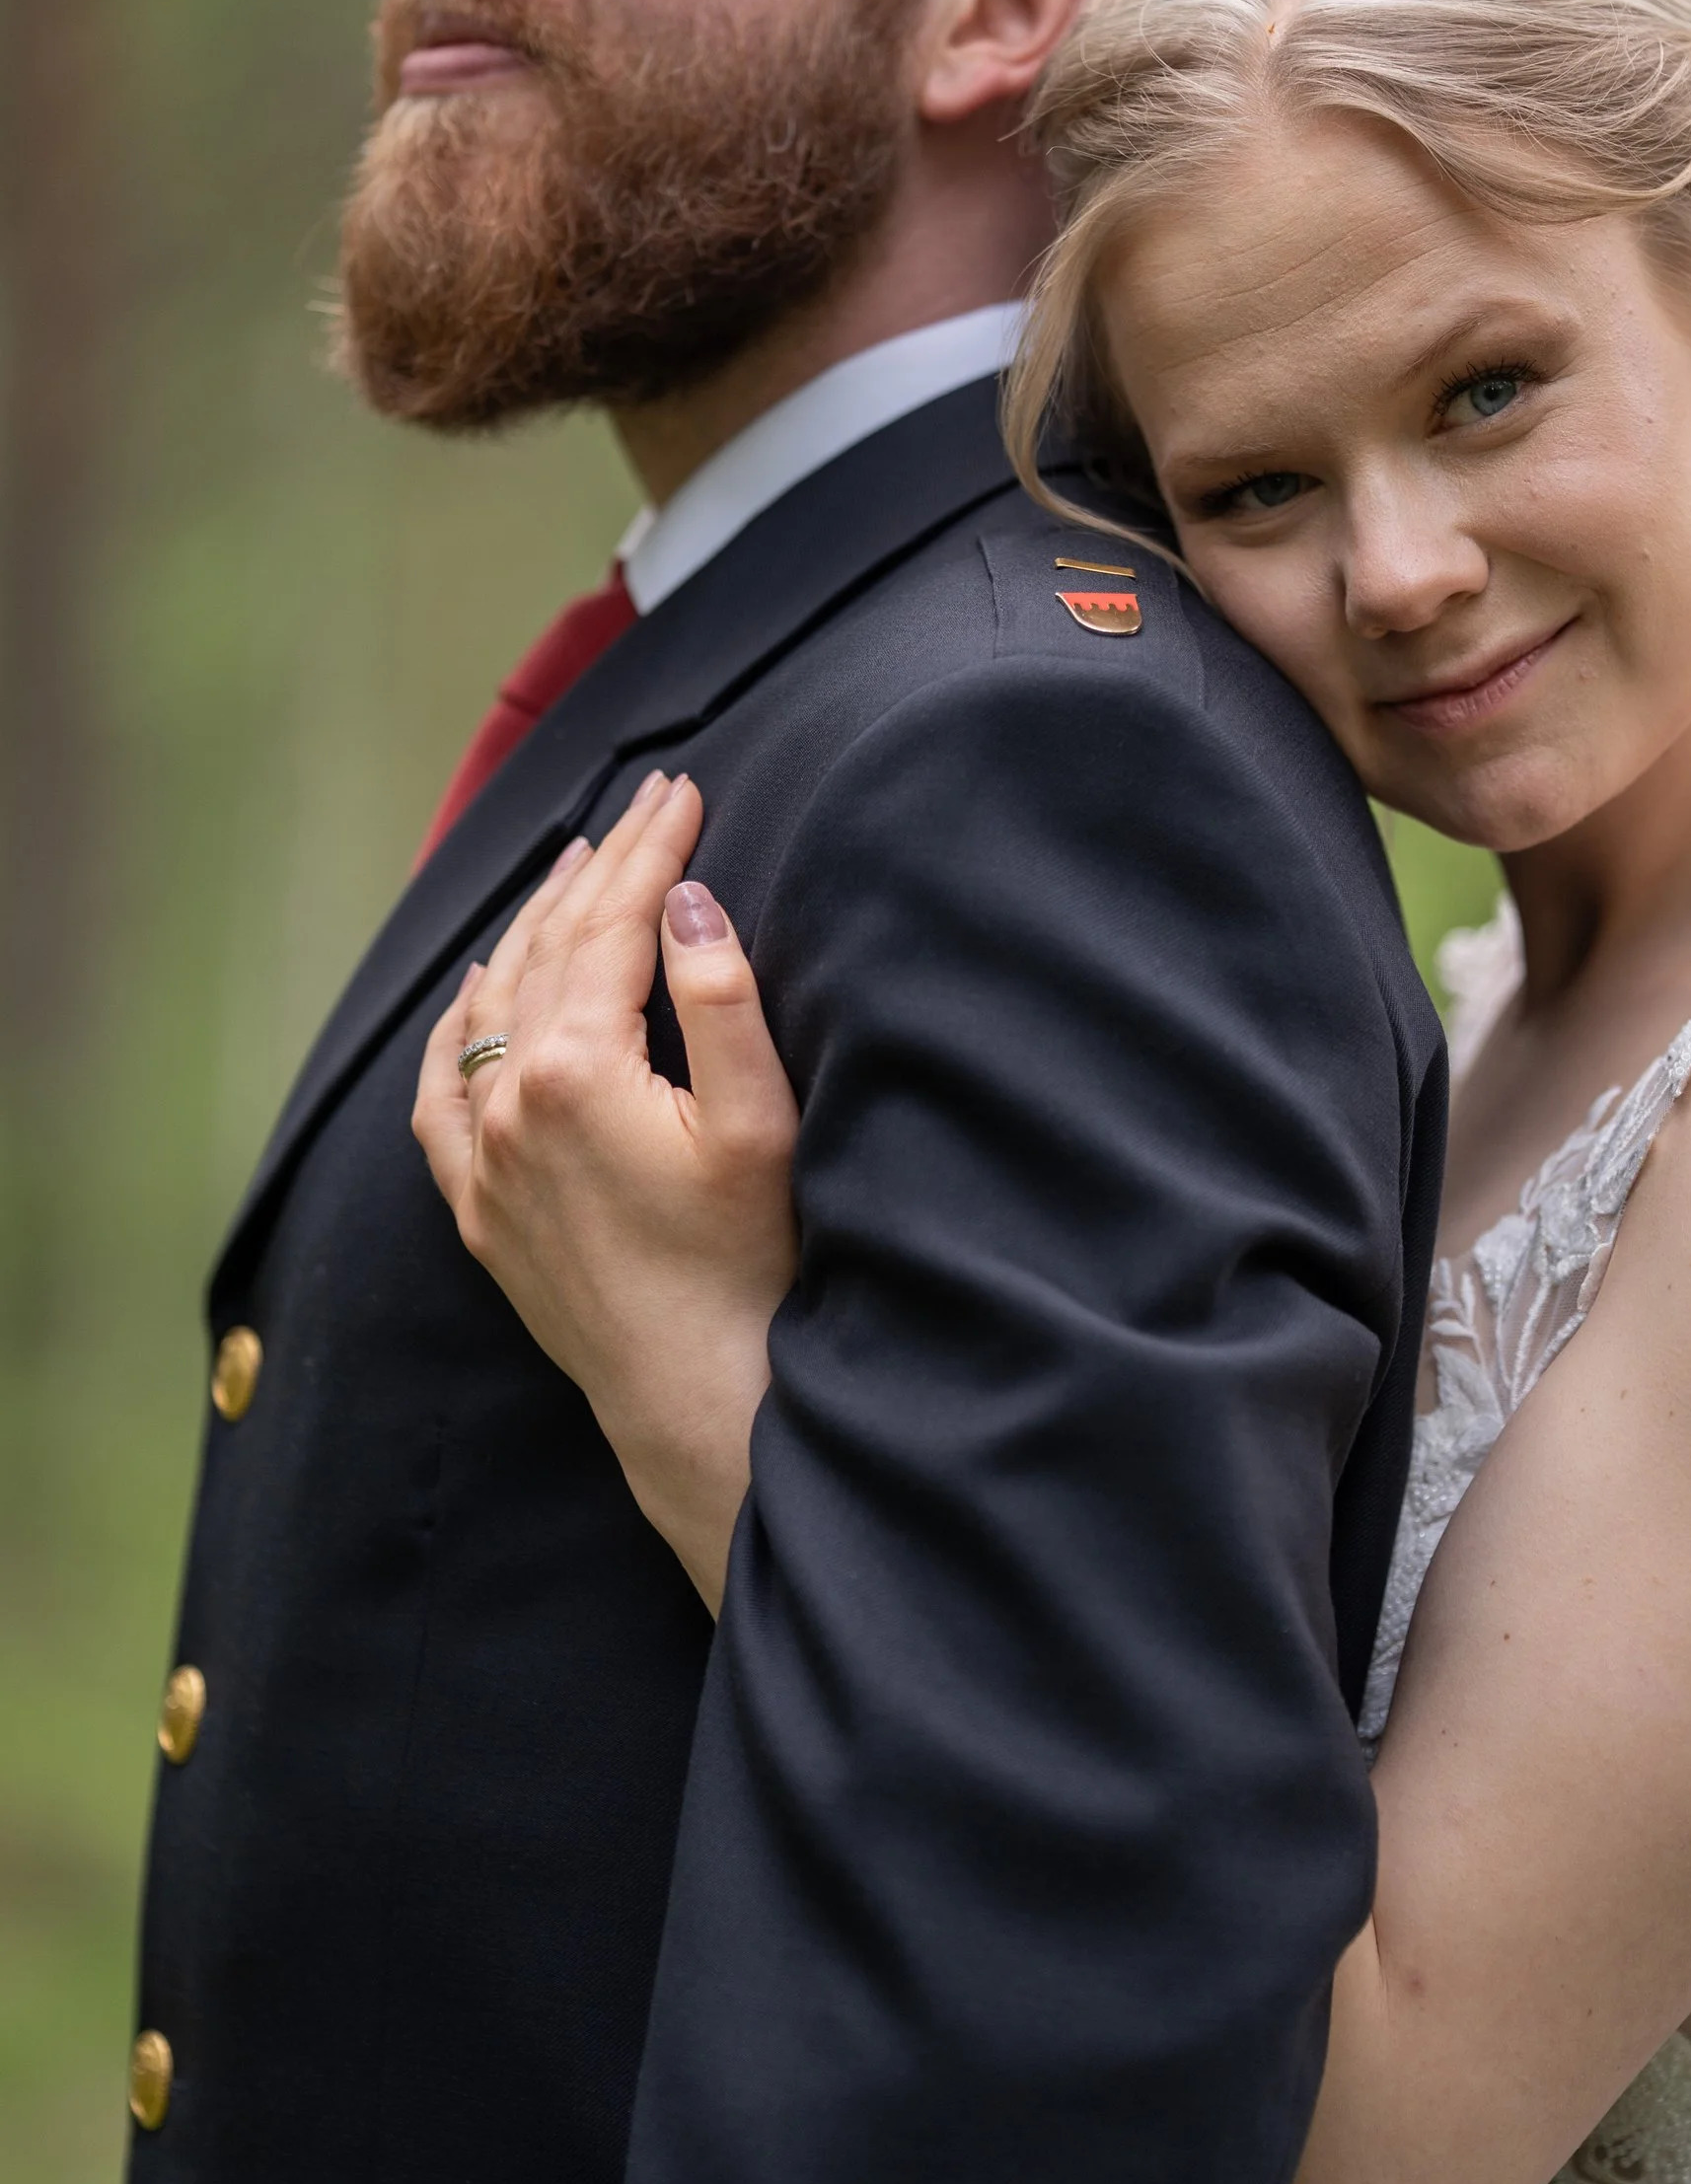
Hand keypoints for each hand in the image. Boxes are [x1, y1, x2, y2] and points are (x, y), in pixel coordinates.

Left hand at [413, 770, 799, 1609]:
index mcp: (575, 1070)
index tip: (685, 788)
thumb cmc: (747, 1264)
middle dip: (602, 868)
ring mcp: (482, 1159)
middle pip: (551, 951)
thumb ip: (719, 999)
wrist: (695, 1395)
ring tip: (572, 864)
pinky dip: (456, 1025)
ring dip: (532, 927)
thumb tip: (685, 899)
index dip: (654, 850)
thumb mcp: (758, 1124)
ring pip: (489, 1006)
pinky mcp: (478, 1207)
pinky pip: (439, 1093)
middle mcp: (508, 1105)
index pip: (614, 926)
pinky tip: (475, 989)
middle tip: (643, 802)